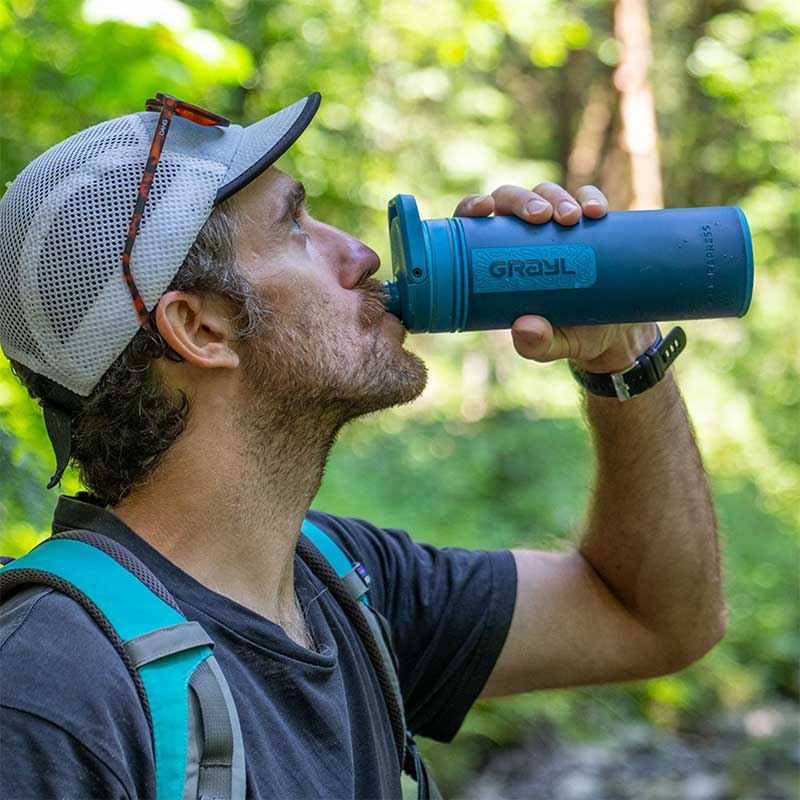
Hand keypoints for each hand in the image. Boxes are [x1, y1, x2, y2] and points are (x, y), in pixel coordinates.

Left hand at [453, 182, 658, 372]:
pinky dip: (590, 198)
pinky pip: (587, 199)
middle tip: (541, 217)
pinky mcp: (589, 224)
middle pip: (511, 201)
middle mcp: (523, 235)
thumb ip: (535, 343)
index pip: (475, 225)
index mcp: (499, 259)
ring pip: (547, 193)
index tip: (483, 207)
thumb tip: (524, 327)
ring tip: (571, 219)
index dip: (472, 206)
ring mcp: (557, 227)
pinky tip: (594, 212)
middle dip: (523, 200)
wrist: (616, 334)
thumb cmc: (568, 335)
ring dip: (556, 197)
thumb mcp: (551, 346)